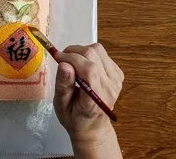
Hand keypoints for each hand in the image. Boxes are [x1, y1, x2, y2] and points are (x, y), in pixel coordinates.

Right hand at [53, 43, 123, 158]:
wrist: (93, 126)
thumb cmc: (75, 118)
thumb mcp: (61, 106)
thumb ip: (63, 85)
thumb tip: (64, 64)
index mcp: (96, 98)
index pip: (89, 69)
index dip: (72, 58)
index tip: (58, 57)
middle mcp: (110, 87)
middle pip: (94, 55)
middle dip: (74, 52)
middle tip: (62, 59)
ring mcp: (116, 79)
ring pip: (99, 50)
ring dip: (82, 52)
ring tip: (73, 63)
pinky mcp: (118, 73)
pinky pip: (103, 54)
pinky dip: (90, 56)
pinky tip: (84, 66)